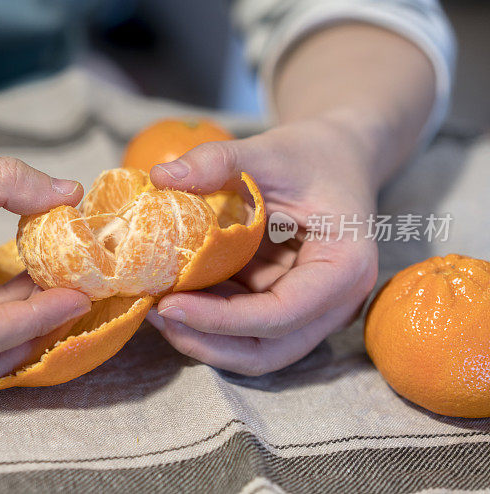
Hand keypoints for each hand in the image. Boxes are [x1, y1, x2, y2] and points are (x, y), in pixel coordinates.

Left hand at [147, 116, 379, 375]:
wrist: (334, 158)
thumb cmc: (309, 155)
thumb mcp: (266, 149)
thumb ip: (217, 160)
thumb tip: (161, 177)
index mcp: (344, 267)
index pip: (281, 314)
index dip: (221, 320)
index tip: (168, 305)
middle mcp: (335, 302)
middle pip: (268, 350)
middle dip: (207, 341)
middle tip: (155, 314)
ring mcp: (312, 311)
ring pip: (254, 348)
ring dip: (203, 337)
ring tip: (155, 307)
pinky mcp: (285, 306)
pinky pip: (245, 327)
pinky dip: (208, 319)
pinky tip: (173, 295)